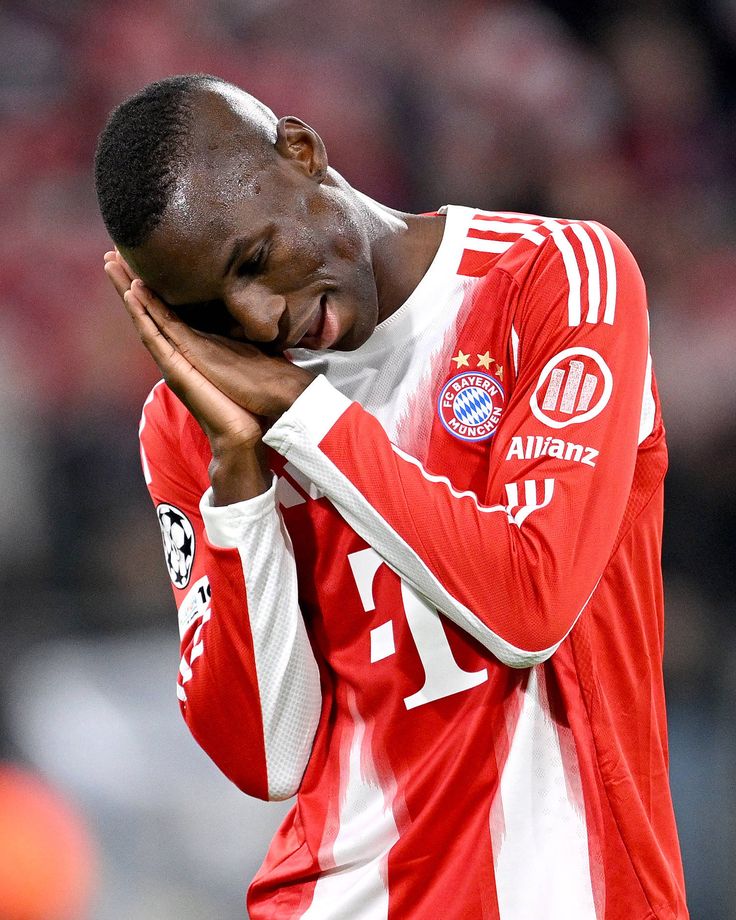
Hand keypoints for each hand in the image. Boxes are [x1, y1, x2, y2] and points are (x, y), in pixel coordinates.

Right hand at [103, 251, 270, 501]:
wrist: (243, 433)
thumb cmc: (245, 401)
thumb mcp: (237, 360)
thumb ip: (230, 344)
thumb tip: (242, 325)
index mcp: (186, 352)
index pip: (161, 314)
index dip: (146, 289)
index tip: (134, 263)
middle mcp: (173, 356)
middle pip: (144, 313)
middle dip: (127, 283)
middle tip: (110, 255)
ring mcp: (172, 363)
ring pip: (143, 320)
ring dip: (127, 292)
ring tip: (112, 266)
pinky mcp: (177, 371)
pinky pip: (155, 338)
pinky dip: (143, 315)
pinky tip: (132, 295)